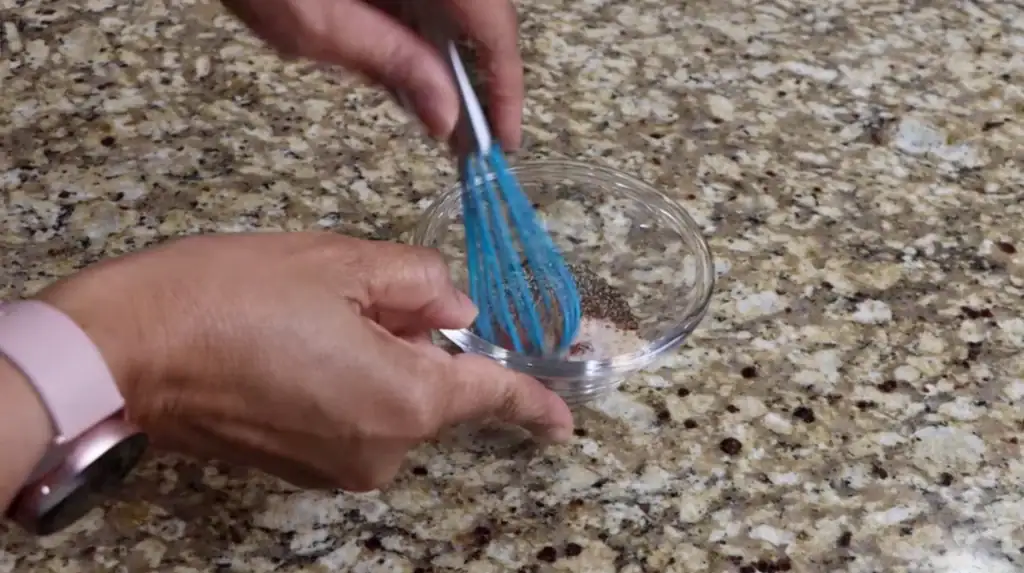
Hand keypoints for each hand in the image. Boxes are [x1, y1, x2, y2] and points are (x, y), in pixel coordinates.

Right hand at [36, 233, 571, 489]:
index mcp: (405, 399)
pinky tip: (289, 349)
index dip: (532, 403)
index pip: (490, 396)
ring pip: (388, 402)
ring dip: (371, 359)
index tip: (563, 420)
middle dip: (413, 342)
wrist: (129, 351)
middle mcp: (380, 450)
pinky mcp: (298, 468)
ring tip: (303, 320)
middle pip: (431, 390)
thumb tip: (456, 309)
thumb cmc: (229, 297)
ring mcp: (336, 467)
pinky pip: (349, 420)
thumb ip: (420, 284)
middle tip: (349, 297)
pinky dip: (341, 384)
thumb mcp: (341, 263)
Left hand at [221, 0, 523, 148]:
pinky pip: (426, 7)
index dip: (505, 87)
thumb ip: (391, 63)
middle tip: (473, 144)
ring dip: (453, 67)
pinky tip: (415, 81)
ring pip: (457, 15)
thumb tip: (446, 115)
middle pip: (482, 20)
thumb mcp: (318, 24)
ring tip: (446, 123)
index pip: (492, 26)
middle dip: (480, 84)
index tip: (501, 139)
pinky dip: (425, 43)